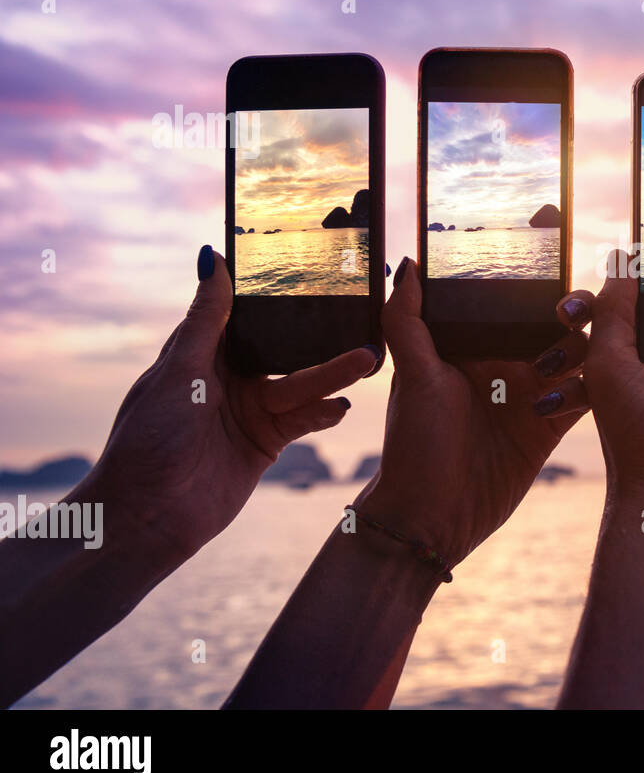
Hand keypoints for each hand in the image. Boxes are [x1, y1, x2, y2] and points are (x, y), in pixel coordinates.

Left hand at [83, 245, 376, 561]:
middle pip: (284, 348)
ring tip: (366, 360)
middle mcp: (230, 377)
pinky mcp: (268, 442)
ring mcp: (251, 410)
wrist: (149, 516)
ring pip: (301, 383)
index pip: (247, 312)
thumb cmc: (149, 438)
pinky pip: (304, 419)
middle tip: (361, 315)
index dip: (279, 293)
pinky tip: (343, 405)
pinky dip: (324, 412)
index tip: (319, 266)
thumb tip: (211, 256)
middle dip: (318, 336)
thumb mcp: (179, 370)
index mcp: (202, 351)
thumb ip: (205, 318)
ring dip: (332, 373)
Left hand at [355, 257, 589, 567]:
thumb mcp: (412, 377)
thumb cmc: (413, 445)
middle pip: (547, 316)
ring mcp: (532, 393)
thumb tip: (405, 261)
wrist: (431, 516)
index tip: (545, 215)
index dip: (525, 254)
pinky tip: (618, 369)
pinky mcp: (551, 426)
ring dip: (592, 338)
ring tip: (608, 327)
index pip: (501, 290)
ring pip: (576, 351)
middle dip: (573, 293)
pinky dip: (602, 383)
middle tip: (597, 279)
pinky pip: (586, 396)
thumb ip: (407, 320)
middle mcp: (506, 362)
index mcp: (473, 344)